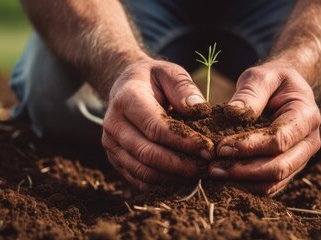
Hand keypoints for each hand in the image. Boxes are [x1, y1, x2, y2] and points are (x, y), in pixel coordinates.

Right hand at [102, 58, 213, 190]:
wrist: (124, 86)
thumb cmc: (153, 80)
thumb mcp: (169, 72)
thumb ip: (184, 88)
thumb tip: (199, 110)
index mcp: (126, 99)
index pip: (156, 128)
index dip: (184, 142)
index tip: (209, 148)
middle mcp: (113, 124)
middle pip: (148, 154)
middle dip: (181, 165)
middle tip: (207, 167)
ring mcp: (111, 145)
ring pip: (143, 172)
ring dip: (174, 178)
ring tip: (199, 175)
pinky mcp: (115, 160)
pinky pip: (139, 180)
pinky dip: (163, 185)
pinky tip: (184, 180)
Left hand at [208, 60, 320, 195]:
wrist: (287, 90)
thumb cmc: (273, 81)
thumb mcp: (262, 76)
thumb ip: (250, 92)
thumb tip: (233, 113)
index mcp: (307, 116)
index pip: (279, 139)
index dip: (249, 146)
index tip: (220, 147)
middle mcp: (309, 142)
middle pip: (279, 167)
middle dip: (244, 170)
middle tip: (213, 167)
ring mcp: (301, 159)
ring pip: (274, 182)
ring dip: (243, 182)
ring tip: (214, 173)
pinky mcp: (289, 169)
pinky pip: (270, 186)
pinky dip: (247, 186)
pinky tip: (224, 179)